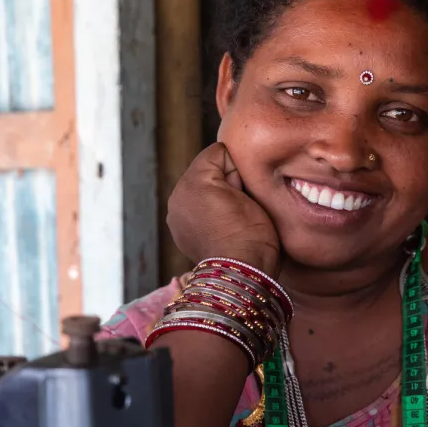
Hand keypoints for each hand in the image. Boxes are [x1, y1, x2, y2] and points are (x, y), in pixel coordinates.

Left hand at [166, 142, 280, 274]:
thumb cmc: (252, 234)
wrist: (242, 273)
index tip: (245, 191)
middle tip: (240, 205)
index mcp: (192, 181)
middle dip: (224, 181)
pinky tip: (220, 228)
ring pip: (201, 190)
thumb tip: (233, 170)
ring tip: (231, 217)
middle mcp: (177, 195)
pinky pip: (195, 209)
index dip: (238, 169)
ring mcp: (175, 216)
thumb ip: (237, 170)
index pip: (220, 153)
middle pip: (207, 171)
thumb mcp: (250, 191)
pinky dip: (206, 213)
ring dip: (215, 196)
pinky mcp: (179, 232)